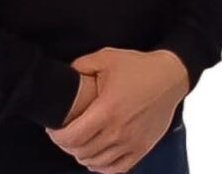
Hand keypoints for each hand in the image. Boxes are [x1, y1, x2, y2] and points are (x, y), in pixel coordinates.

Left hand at [46, 47, 188, 173]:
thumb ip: (81, 65)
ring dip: (82, 155)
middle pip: (81, 152)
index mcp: (107, 110)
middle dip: (67, 144)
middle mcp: (118, 131)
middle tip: (63, 133)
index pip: (73, 137)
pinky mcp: (142, 149)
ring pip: (96, 162)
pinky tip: (95, 156)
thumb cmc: (137, 67)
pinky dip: (101, 166)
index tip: (53, 128)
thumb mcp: (106, 57)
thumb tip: (65, 72)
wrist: (169, 77)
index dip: (57, 136)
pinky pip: (116, 168)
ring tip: (78, 142)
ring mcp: (131, 143)